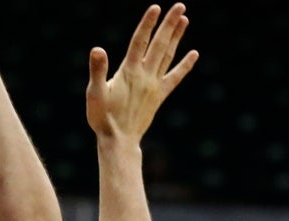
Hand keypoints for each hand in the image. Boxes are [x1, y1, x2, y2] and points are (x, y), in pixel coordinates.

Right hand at [86, 4, 197, 142]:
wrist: (119, 141)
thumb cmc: (103, 118)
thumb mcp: (94, 93)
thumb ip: (98, 70)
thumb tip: (97, 49)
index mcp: (128, 72)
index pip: (139, 42)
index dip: (148, 24)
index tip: (156, 7)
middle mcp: (145, 76)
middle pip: (159, 45)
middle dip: (169, 24)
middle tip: (180, 6)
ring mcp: (154, 85)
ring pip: (168, 56)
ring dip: (177, 37)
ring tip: (184, 20)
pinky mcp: (159, 95)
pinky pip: (175, 78)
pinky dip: (185, 66)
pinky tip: (194, 55)